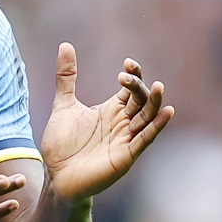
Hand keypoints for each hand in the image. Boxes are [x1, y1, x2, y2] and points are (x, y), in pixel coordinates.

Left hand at [41, 43, 173, 200]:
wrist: (55, 176)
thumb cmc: (61, 144)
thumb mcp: (64, 105)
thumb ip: (66, 77)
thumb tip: (65, 45)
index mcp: (111, 110)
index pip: (130, 89)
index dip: (133, 75)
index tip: (127, 63)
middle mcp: (122, 123)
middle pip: (140, 100)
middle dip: (137, 87)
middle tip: (126, 75)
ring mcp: (126, 139)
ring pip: (147, 118)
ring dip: (154, 103)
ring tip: (158, 87)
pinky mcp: (126, 156)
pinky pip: (145, 139)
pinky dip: (156, 126)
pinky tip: (166, 112)